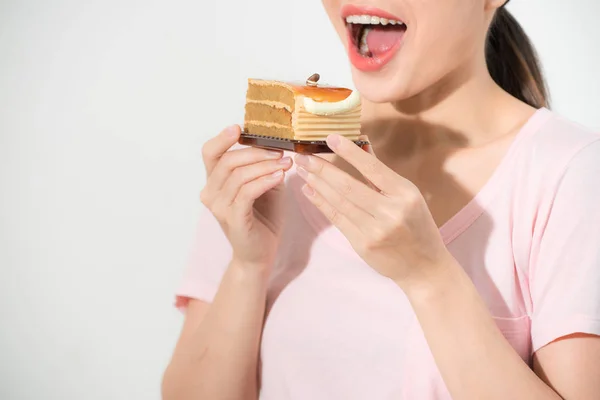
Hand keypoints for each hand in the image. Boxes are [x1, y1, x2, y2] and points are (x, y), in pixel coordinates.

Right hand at [200, 125, 292, 268]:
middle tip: (280, 151)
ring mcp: (219, 207)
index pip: (210, 153)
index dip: (222, 138)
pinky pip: (247, 192)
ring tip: (286, 163)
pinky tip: (279, 176)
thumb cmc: (262, 219)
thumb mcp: (264, 186)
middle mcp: (211, 193)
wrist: (259, 254)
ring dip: (265, 165)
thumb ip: (263, 167)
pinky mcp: (233, 219)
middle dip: (256, 152)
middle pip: (228, 160)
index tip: (239, 128)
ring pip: (239, 175)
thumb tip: (276, 146)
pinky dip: (264, 180)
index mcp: (214, 182)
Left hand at [294, 134, 450, 290]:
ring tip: (302, 170)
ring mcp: (375, 230)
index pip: (372, 168)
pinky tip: (309, 191)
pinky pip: (337, 219)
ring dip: (317, 184)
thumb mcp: (407, 195)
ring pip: (339, 202)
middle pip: (348, 186)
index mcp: (404, 194)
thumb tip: (361, 142)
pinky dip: (321, 203)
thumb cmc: (416, 226)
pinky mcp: (362, 245)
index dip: (349, 152)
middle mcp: (390, 211)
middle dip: (322, 169)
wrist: (424, 267)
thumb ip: (381, 172)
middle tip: (303, 156)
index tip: (330, 137)